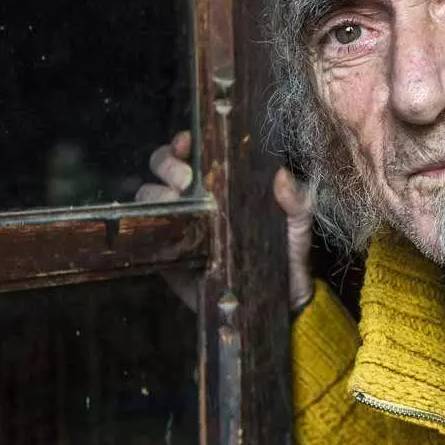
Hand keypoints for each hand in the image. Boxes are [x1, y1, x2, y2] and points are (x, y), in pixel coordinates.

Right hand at [136, 131, 315, 311]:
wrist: (278, 301)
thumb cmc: (288, 254)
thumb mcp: (297, 224)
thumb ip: (295, 201)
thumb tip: (283, 177)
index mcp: (224, 183)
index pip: (193, 153)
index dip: (183, 143)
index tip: (187, 143)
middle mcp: (197, 199)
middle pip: (162, 167)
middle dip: (167, 164)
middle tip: (187, 180)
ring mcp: (181, 225)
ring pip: (149, 196)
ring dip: (158, 193)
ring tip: (178, 202)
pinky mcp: (170, 254)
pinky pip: (146, 234)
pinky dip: (148, 225)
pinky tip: (164, 227)